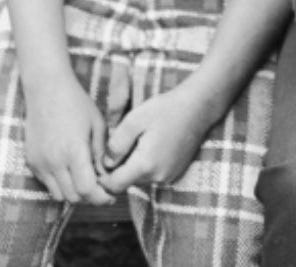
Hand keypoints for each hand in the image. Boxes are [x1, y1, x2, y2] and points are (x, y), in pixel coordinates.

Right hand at [22, 76, 114, 204]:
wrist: (46, 88)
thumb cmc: (76, 103)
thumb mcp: (98, 125)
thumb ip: (101, 155)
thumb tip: (105, 178)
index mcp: (74, 151)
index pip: (88, 190)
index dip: (102, 198)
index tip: (111, 195)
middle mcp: (54, 161)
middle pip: (74, 197)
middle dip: (90, 197)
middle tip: (101, 189)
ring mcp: (40, 162)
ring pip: (59, 195)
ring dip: (74, 193)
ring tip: (85, 180)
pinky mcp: (32, 161)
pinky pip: (47, 184)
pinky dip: (60, 184)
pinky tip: (69, 170)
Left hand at [98, 81, 218, 193]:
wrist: (197, 108)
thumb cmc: (164, 110)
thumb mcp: (134, 120)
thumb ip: (116, 144)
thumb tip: (106, 164)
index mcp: (145, 165)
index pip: (114, 186)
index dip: (102, 177)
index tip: (98, 161)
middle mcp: (157, 176)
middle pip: (126, 182)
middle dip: (117, 169)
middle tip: (116, 145)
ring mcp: (168, 176)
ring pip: (138, 178)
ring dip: (131, 166)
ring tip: (135, 141)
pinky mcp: (174, 173)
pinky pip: (151, 174)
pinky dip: (145, 164)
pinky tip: (148, 143)